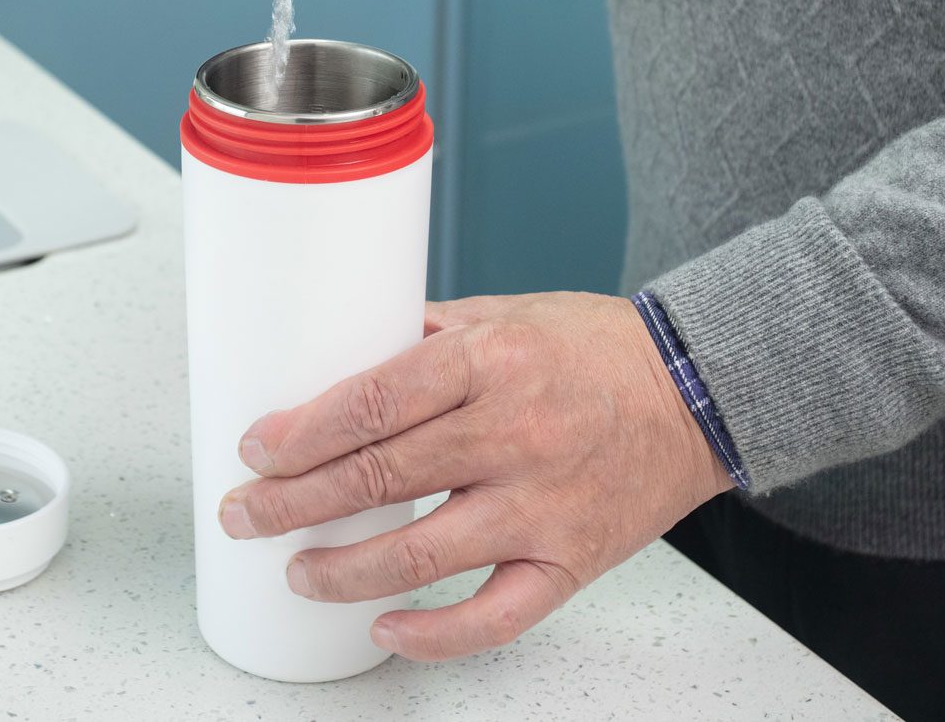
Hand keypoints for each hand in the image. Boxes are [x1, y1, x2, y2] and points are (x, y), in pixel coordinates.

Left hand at [216, 293, 733, 660]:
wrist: (700, 392)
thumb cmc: (597, 348)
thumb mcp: (505, 312)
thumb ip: (425, 337)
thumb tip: (337, 354)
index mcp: (493, 361)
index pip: (373, 402)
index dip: (302, 433)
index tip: (257, 450)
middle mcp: (515, 434)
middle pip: (379, 476)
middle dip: (294, 502)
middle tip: (244, 514)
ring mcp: (543, 506)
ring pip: (420, 555)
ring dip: (342, 570)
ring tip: (296, 570)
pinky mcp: (571, 561)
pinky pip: (493, 615)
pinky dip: (433, 633)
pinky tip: (383, 626)